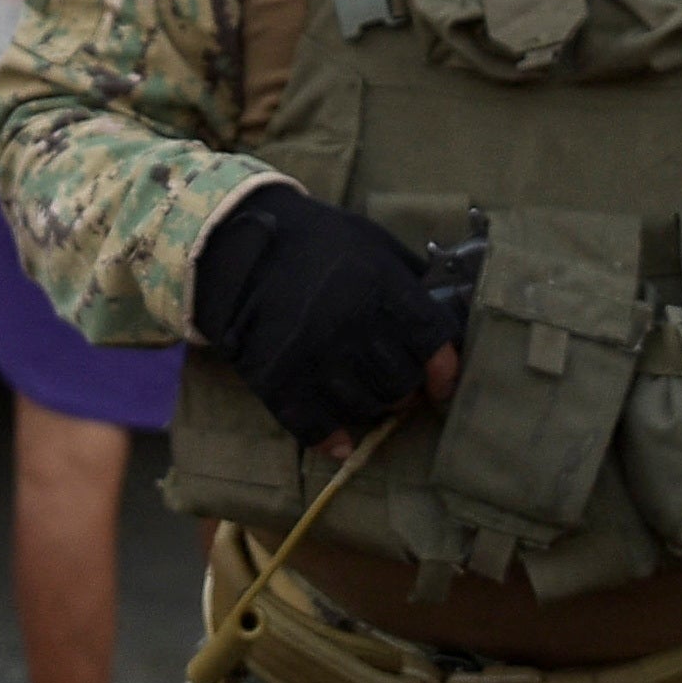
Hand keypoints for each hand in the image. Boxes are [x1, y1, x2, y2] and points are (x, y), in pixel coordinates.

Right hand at [193, 183, 464, 445]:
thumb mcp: (371, 242)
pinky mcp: (277, 379)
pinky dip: (332, 439)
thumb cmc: (314, 241)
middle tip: (399, 384)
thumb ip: (409, 279)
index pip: (431, 341)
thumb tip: (444, 317)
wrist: (237, 243)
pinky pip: (315, 428)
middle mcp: (350, 324)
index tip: (442, 384)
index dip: (445, 369)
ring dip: (372, 408)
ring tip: (366, 396)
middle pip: (400, 382)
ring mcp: (313, 355)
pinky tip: (341, 442)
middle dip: (406, 388)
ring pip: (364, 407)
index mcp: (379, 285)